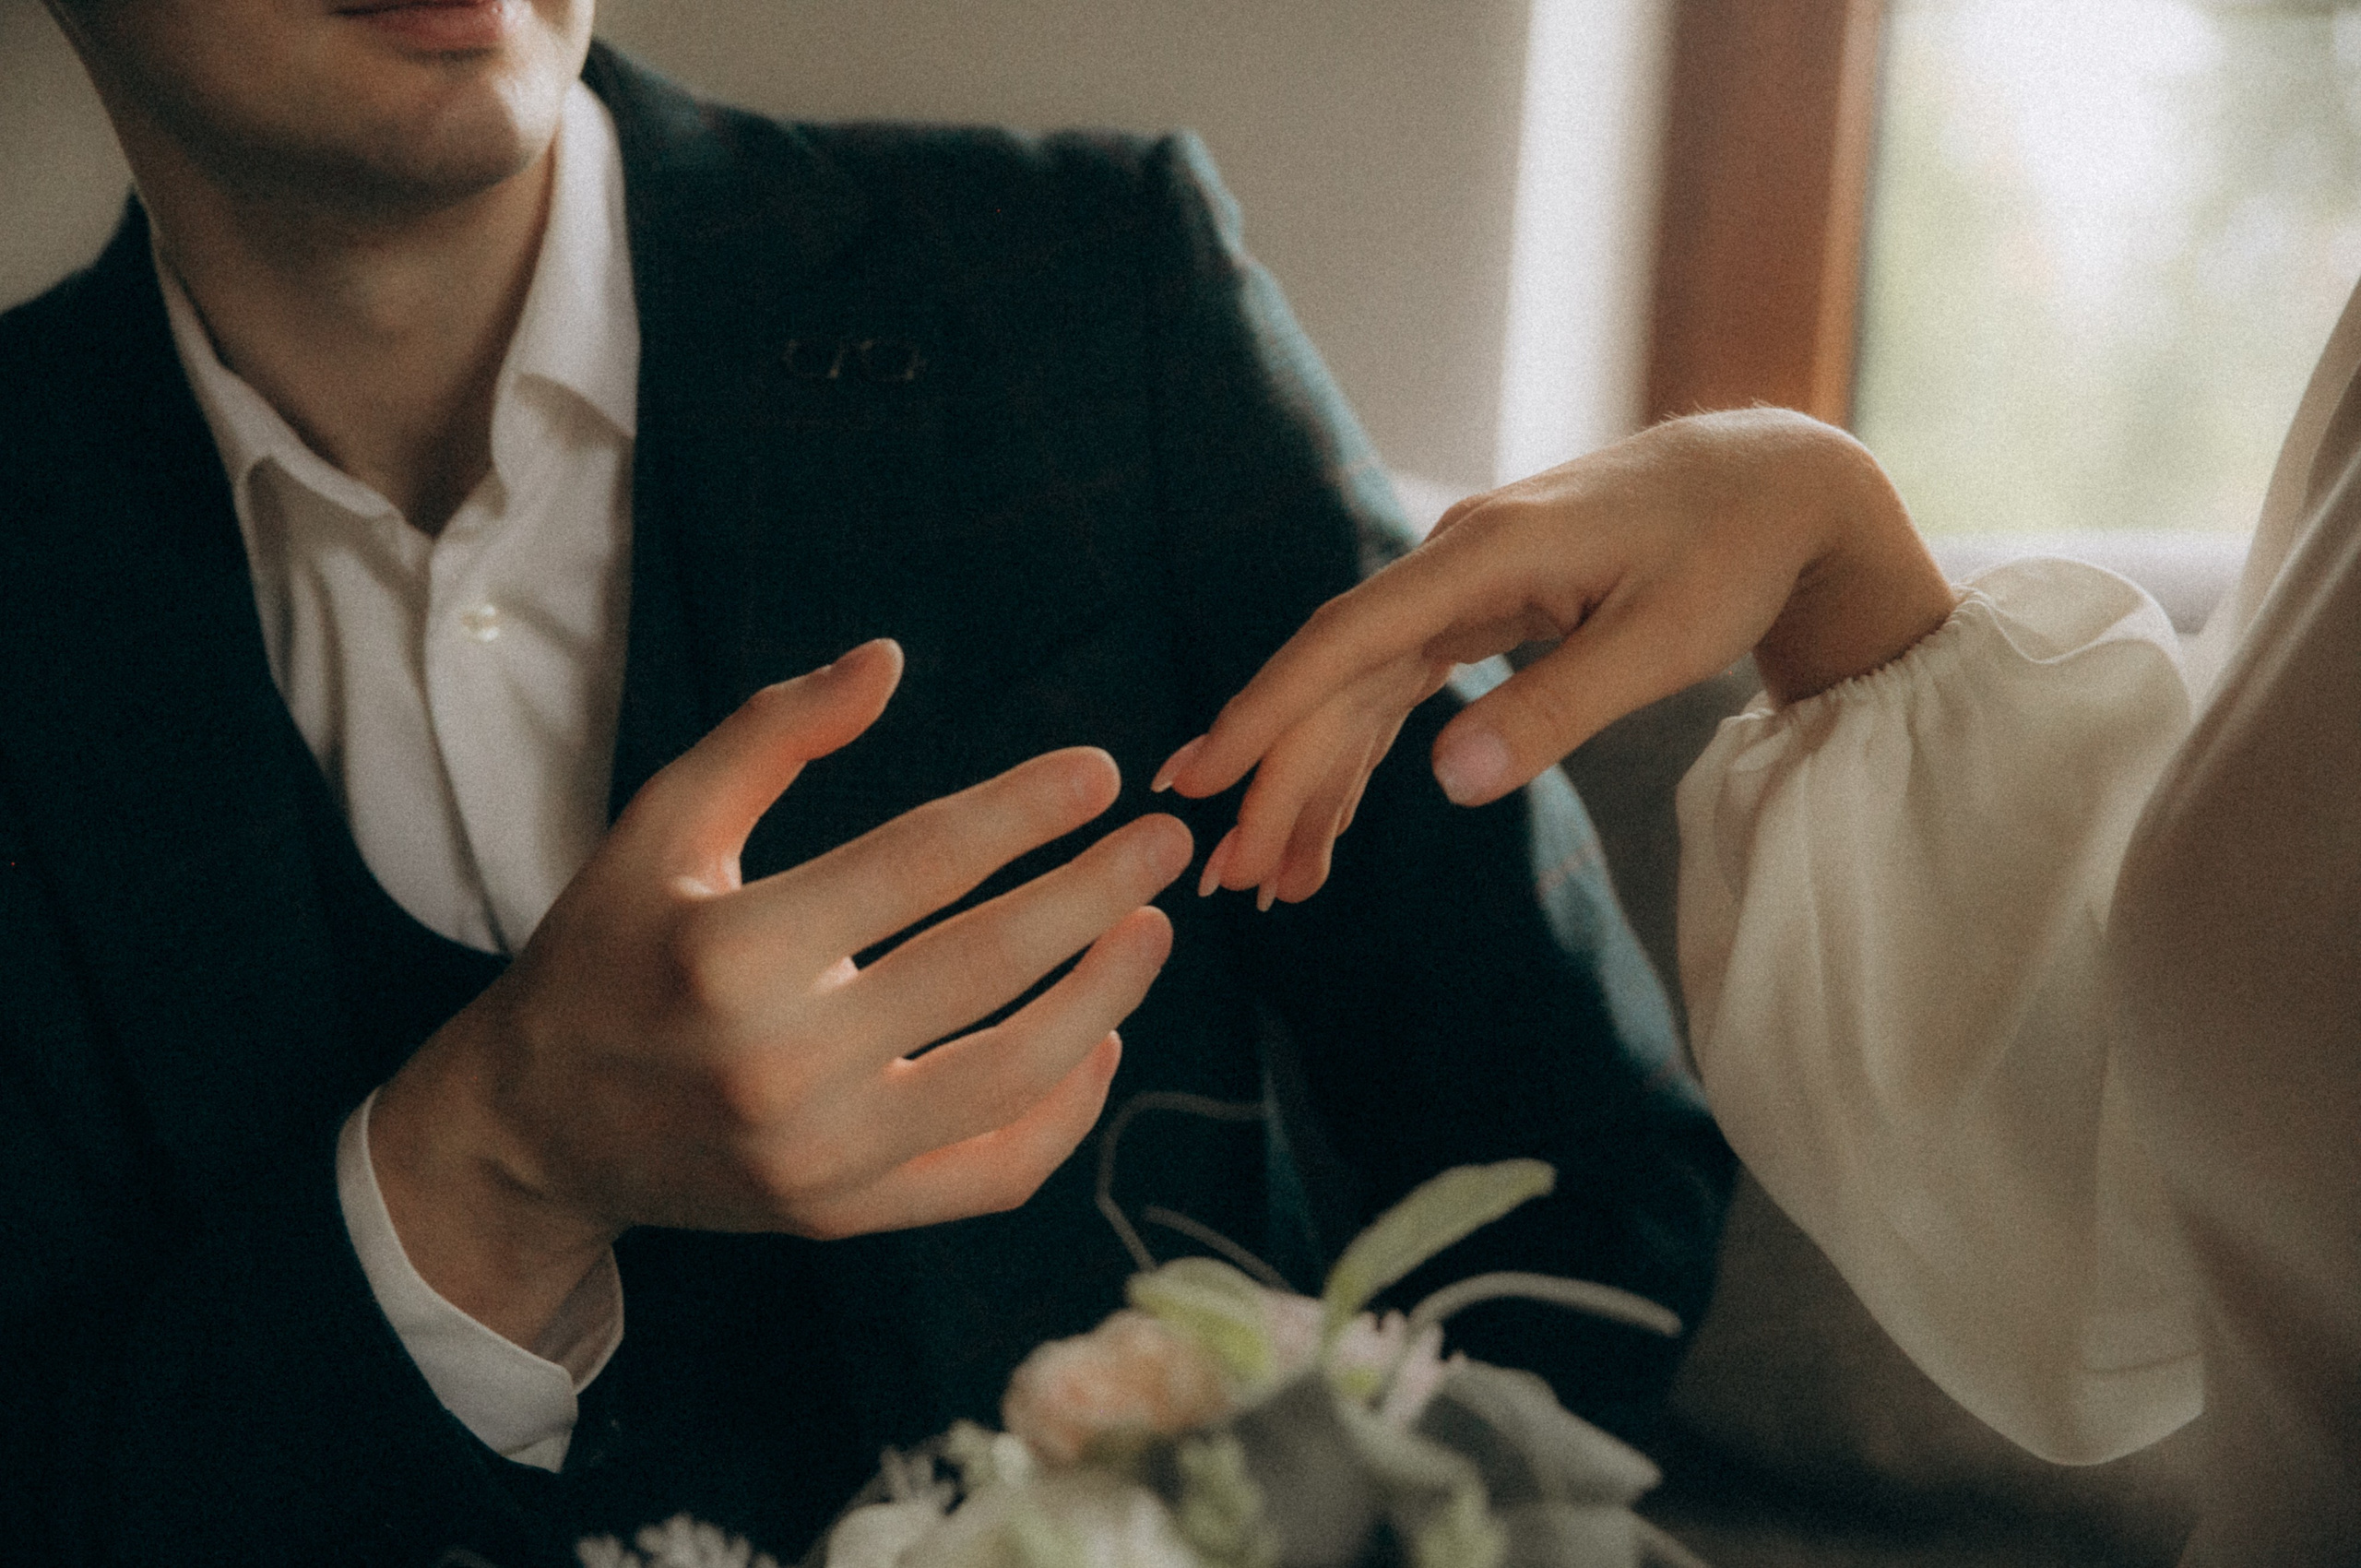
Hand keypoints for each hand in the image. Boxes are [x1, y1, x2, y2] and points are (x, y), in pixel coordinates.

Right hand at [370, 639, 1192, 1346]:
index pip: (916, 866)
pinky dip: (1066, 1111)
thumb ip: (769, 735)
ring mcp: (817, 1157)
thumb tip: (889, 659)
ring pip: (1009, 1077)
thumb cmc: (606, 954)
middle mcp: (777, 1065)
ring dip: (1104, 998)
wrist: (537, 1131)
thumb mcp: (657, 827)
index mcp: (727, 953)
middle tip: (1166, 842)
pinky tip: (1099, 1041)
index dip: (1021, 811)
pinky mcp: (843, 1217)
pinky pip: (992, 1172)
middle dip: (1093, 894)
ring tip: (1153, 931)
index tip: (1100, 773)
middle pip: (982, 969)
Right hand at [1152, 410, 1953, 906]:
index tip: (1203, 779)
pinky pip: (1396, 685)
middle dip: (1277, 778)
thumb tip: (1447, 782)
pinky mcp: (1478, 607)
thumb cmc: (1727, 553)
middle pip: (1336, 679)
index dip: (1267, 712)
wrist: (1769, 481)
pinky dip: (1362, 751)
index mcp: (1482, 557)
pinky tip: (1330, 814)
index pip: (1345, 642)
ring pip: (1358, 689)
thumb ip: (1554, 710)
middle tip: (1230, 877)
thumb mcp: (1659, 644)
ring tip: (1272, 876)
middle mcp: (1451, 561)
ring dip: (1312, 778)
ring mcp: (1460, 584)